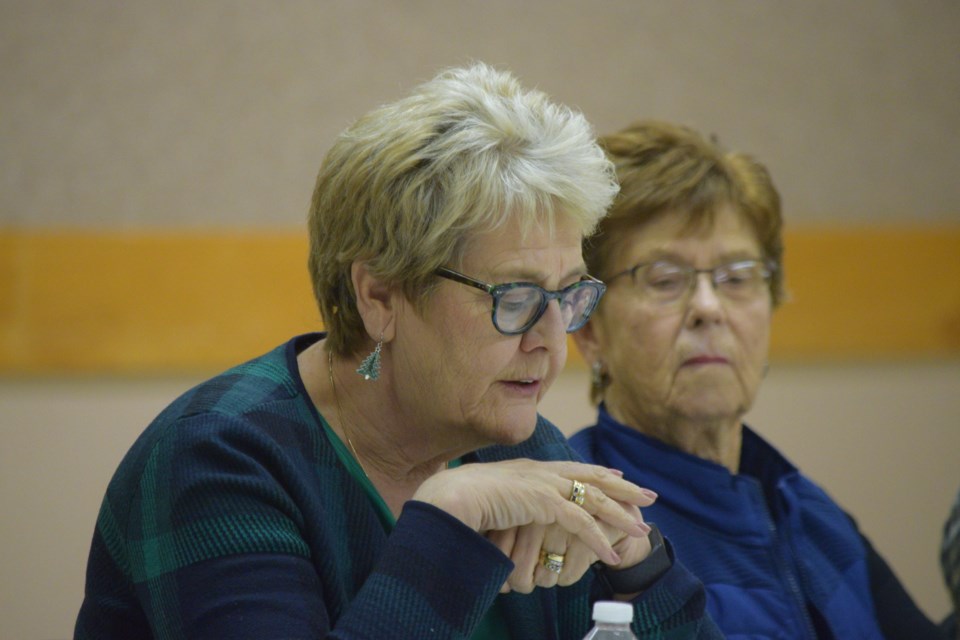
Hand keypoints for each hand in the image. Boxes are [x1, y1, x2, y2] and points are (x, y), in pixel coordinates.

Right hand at [412, 460, 654, 590]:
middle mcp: (542, 473)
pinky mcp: (543, 502)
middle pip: (592, 477)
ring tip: (641, 530)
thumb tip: (510, 517)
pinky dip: (597, 539)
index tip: (617, 475)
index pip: (573, 468)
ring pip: (593, 498)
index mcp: (531, 470)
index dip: (597, 472)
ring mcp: (544, 485)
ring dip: (620, 515)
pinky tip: (610, 555)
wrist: (449, 497)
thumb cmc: (461, 501)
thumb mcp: (492, 500)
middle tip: (649, 495)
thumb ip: (508, 504)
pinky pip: (579, 523)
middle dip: (622, 487)